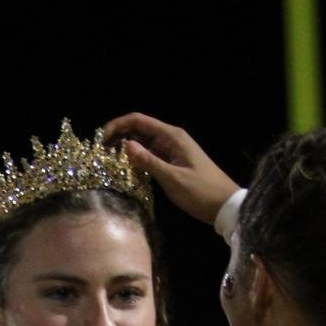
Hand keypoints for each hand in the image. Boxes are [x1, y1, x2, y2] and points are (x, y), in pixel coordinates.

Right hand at [102, 113, 241, 224]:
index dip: (118, 125)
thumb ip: (148, 161)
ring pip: (144, 142)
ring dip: (126, 148)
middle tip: (100, 152)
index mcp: (172, 136)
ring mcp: (173, 150)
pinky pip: (151, 155)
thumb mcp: (172, 178)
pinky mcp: (173, 162)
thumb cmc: (201, 192)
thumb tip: (126, 145)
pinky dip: (137, 158)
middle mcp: (171, 138)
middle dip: (119, 136)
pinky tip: (126, 168)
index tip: (101, 139)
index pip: (139, 121)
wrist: (225, 205)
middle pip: (139, 129)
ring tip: (108, 159)